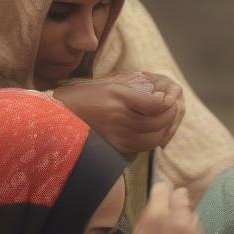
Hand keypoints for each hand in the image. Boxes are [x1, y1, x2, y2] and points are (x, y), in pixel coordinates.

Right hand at [52, 70, 185, 156]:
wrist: (59, 117)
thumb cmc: (84, 96)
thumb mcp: (109, 84)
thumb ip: (134, 86)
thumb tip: (161, 93)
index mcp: (118, 98)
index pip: (156, 104)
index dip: (168, 102)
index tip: (170, 97)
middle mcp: (120, 119)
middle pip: (158, 123)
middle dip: (172, 115)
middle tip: (173, 107)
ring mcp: (119, 137)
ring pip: (154, 139)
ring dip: (166, 129)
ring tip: (166, 119)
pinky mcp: (117, 149)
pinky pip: (143, 147)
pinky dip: (154, 140)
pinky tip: (154, 131)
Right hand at [133, 182, 210, 233]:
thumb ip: (149, 214)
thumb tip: (158, 197)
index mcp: (159, 217)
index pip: (165, 188)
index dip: (162, 192)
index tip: (161, 199)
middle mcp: (181, 220)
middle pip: (183, 197)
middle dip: (176, 204)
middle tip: (169, 221)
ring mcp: (197, 233)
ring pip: (193, 216)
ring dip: (186, 222)